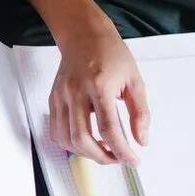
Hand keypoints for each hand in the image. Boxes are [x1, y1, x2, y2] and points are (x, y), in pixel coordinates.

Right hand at [51, 24, 149, 164]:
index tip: (133, 160)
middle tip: (118, 159)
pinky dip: (69, 143)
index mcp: (100, 86)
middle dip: (102, 157)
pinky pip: (55, 130)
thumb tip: (141, 140)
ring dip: (85, 153)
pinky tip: (85, 141)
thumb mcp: (135, 80)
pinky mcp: (53, 98)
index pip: (109, 128)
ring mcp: (60, 96)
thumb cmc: (112, 55)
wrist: (84, 35)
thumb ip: (140, 112)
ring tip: (103, 151)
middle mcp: (76, 92)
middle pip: (82, 138)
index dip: (122, 150)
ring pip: (66, 138)